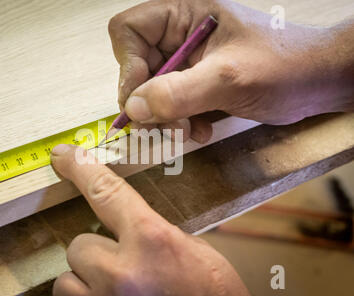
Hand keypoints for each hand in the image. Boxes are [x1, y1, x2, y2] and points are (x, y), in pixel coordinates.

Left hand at [50, 144, 250, 295]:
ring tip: (117, 287)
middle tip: (124, 264)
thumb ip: (148, 231)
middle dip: (96, 252)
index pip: (106, 192)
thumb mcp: (188, 248)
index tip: (63, 157)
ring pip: (67, 279)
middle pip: (79, 245)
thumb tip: (117, 218)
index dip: (80, 168)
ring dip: (87, 279)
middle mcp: (122, 272)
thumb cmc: (212, 292)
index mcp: (152, 239)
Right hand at [109, 0, 353, 141]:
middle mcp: (181, 36)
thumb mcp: (229, 78)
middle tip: (165, 127)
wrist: (318, 82)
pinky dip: (180, 123)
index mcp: (185, 15)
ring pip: (151, 92)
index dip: (128, 65)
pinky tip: (202, 129)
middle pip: (137, 67)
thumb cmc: (284, 66)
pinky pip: (171, 105)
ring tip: (189, 130)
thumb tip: (133, 108)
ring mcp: (188, 61)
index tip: (141, 99)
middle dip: (148, 102)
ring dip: (165, 118)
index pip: (129, 30)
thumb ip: (178, 92)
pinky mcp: (197, 83)